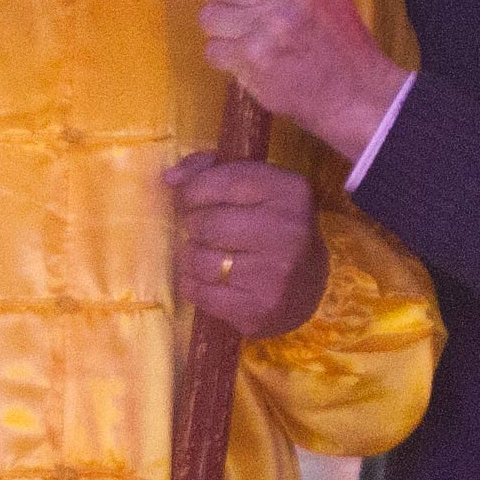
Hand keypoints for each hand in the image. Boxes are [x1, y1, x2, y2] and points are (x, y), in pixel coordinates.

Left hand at [167, 152, 329, 337]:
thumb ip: (210, 169)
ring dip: (191, 256)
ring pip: (198, 259)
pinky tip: (208, 279)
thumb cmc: (271, 225)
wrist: (309, 285)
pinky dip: (192, 284)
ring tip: (206, 254)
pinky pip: (199, 292)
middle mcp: (288, 231)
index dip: (194, 190)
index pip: (222, 181)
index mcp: (290, 192)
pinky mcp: (259, 309)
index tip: (192, 199)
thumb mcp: (255, 185)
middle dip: (193, 225)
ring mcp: (275, 274)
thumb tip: (170, 178)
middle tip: (201, 230)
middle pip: (206, 223)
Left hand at [203, 0, 408, 162]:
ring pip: (209, 16)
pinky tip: (255, 61)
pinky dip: (228, 59)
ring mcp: (273, 24)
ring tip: (257, 38)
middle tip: (254, 13)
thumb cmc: (332, 31)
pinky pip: (213, 50)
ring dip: (225, 31)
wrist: (357, 94)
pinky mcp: (256, 59)